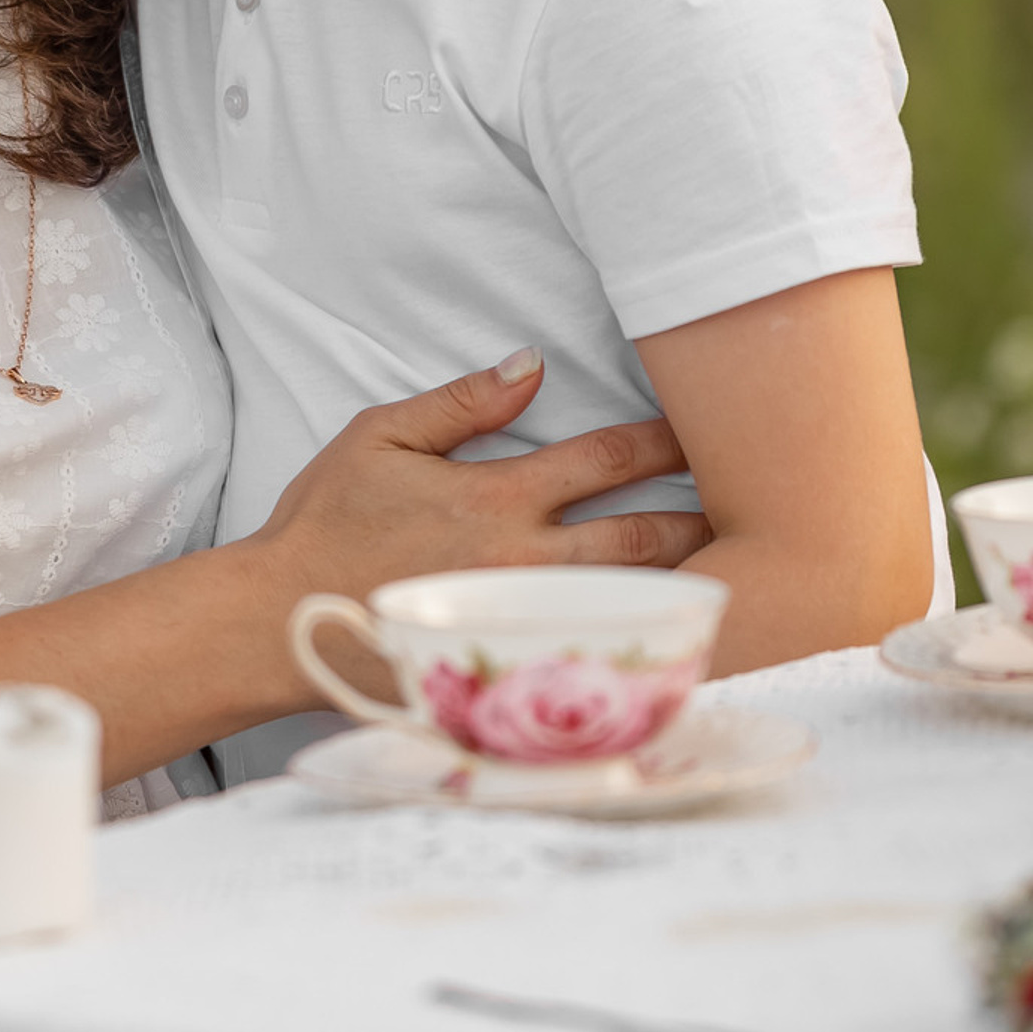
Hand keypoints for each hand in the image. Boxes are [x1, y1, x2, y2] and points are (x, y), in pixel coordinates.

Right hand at [246, 347, 707, 615]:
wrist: (280, 618)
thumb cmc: (324, 521)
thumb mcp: (380, 436)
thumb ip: (460, 402)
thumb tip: (530, 364)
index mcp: (496, 498)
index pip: (603, 461)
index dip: (661, 442)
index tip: (702, 430)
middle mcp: (524, 560)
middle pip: (641, 536)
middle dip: (701, 514)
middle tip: (752, 502)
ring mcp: (524, 620)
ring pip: (632, 599)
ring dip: (688, 581)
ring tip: (740, 570)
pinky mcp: (512, 666)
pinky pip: (598, 655)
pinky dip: (646, 645)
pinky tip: (681, 642)